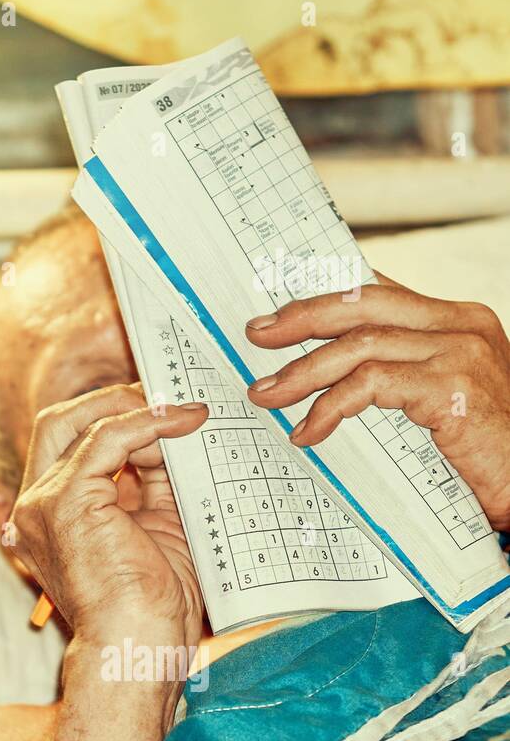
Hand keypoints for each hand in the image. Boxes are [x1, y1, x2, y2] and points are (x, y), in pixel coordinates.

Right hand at [8, 384, 209, 652]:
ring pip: (81, 423)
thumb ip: (154, 479)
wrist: (140, 650)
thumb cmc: (152, 607)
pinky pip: (106, 438)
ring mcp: (42, 502)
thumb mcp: (157, 525)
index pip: (68, 445)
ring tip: (187, 412)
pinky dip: (148, 422)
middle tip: (169, 397)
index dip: (113, 418)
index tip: (163, 408)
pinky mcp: (64, 501)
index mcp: (50, 515)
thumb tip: (178, 431)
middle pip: (59, 422)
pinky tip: (183, 422)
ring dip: (138, 410)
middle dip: (114, 400)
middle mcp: (35, 506)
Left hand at [244, 277, 509, 528]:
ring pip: (360, 344)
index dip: (324, 293)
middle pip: (364, 302)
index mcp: (456, 320)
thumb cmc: (483, 451)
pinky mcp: (451, 388)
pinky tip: (308, 430)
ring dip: (303, 370)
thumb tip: (329, 371)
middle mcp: (461, 325)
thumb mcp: (438, 399)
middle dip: (303, 317)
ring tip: (267, 394)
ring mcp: (459, 353)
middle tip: (258, 334)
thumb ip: (396, 374)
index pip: (380, 289)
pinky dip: (330, 406)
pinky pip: (371, 385)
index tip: (278, 309)